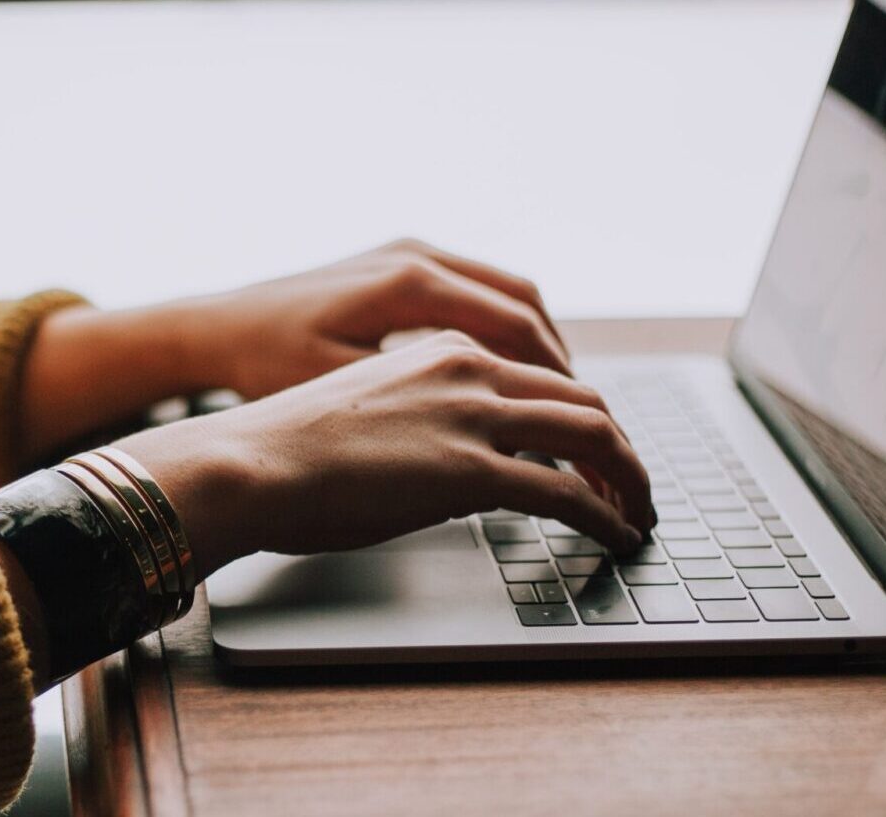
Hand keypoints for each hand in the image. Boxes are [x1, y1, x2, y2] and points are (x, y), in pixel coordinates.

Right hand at [114, 331, 653, 576]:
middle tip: (632, 485)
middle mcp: (468, 368)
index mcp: (441, 348)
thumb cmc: (285, 448)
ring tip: (637, 513)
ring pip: (593, 435)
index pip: (540, 373)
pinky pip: (568, 493)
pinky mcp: (471, 470)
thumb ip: (421, 418)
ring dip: (629, 478)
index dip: (580, 414)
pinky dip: (606, 515)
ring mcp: (473, 415)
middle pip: (583, 398)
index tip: (593, 450)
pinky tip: (615, 536)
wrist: (247, 462)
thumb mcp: (366, 409)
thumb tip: (448, 463)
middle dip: (621, 446)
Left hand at [167, 239, 570, 399]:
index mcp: (409, 283)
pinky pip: (475, 289)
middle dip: (560, 363)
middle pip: (523, 304)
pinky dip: (504, 328)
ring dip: (537, 343)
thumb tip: (497, 438)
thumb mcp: (344, 392)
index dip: (558, 380)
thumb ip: (421, 406)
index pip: (516, 328)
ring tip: (557, 399)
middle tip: (584, 416)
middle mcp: (416, 255)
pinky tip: (507, 372)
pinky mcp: (397, 262)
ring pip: (505, 292)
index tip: (580, 423)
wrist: (216, 327)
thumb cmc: (266, 364)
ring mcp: (408, 252)